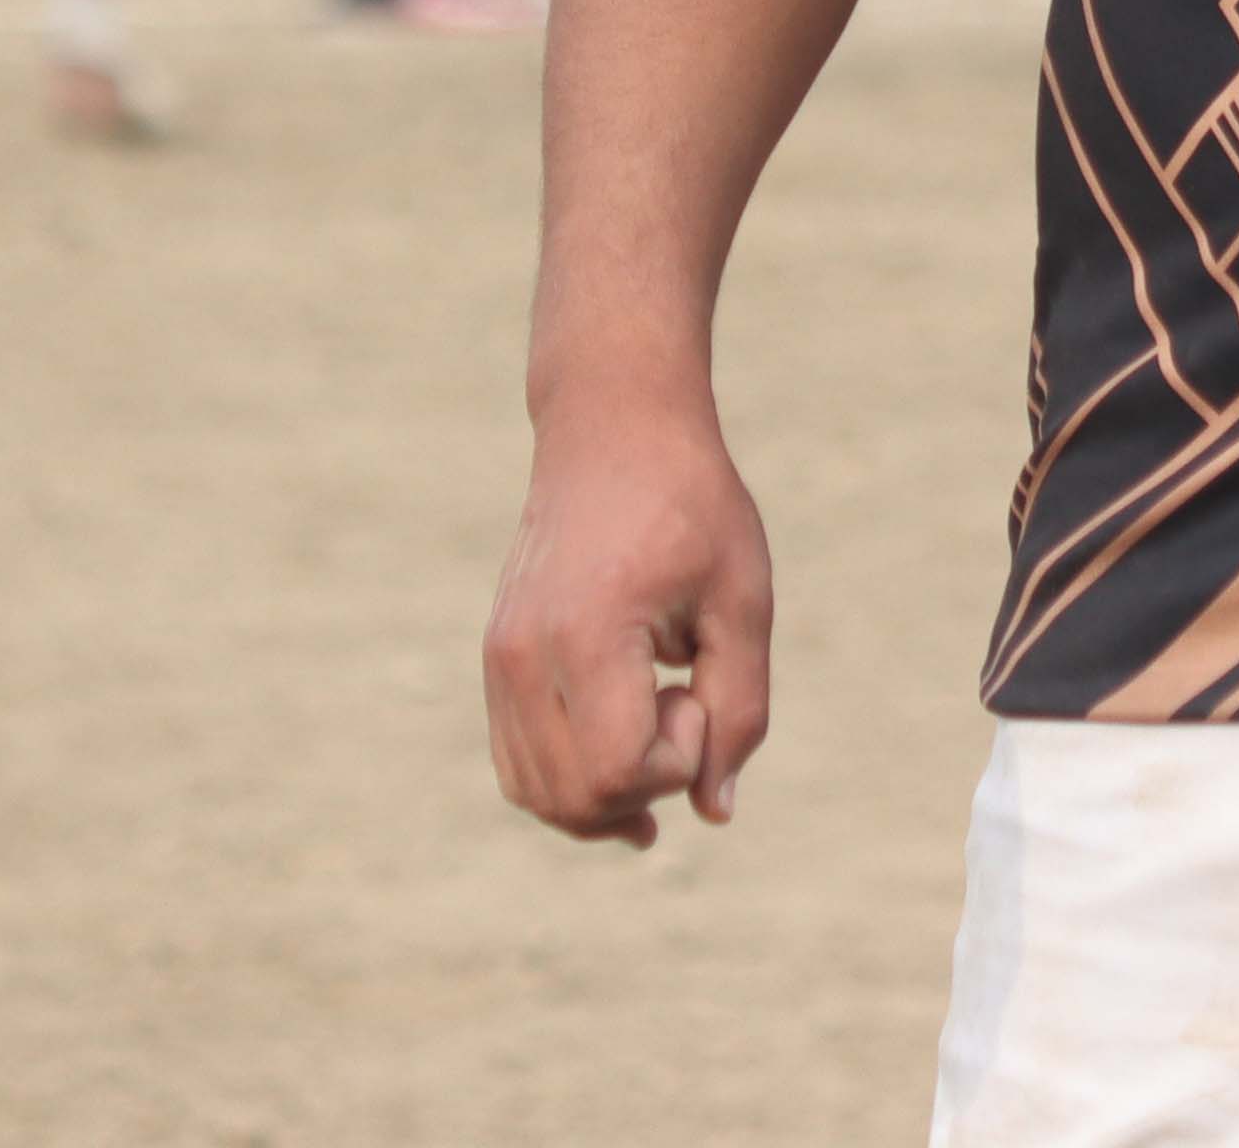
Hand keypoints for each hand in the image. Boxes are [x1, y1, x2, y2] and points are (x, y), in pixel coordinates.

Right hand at [481, 387, 774, 850]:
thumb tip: (714, 810)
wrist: (612, 427)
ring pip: (538, 794)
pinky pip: (520, 763)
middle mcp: (524, 655)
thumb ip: (739, 709)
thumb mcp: (742, 599)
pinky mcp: (496, 658)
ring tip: (657, 717)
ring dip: (609, 794)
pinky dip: (572, 778)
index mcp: (587, 633)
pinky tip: (624, 741)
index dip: (677, 762)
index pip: (617, 771)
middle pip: (575, 799)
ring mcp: (500, 659)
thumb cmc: (692, 505)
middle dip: (647, 784)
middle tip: (681, 699)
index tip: (698, 690)